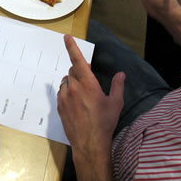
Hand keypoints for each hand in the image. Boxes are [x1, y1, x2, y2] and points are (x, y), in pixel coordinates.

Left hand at [57, 35, 124, 165]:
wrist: (89, 143)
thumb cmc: (104, 123)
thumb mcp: (116, 103)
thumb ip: (118, 86)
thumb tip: (121, 74)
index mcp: (88, 84)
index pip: (77, 60)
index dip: (72, 47)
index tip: (66, 37)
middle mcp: (73, 88)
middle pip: (72, 71)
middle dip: (79, 72)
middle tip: (89, 81)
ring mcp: (64, 98)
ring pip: (65, 82)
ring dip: (72, 82)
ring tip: (83, 94)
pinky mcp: (59, 107)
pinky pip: (61, 93)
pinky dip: (67, 92)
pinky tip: (76, 102)